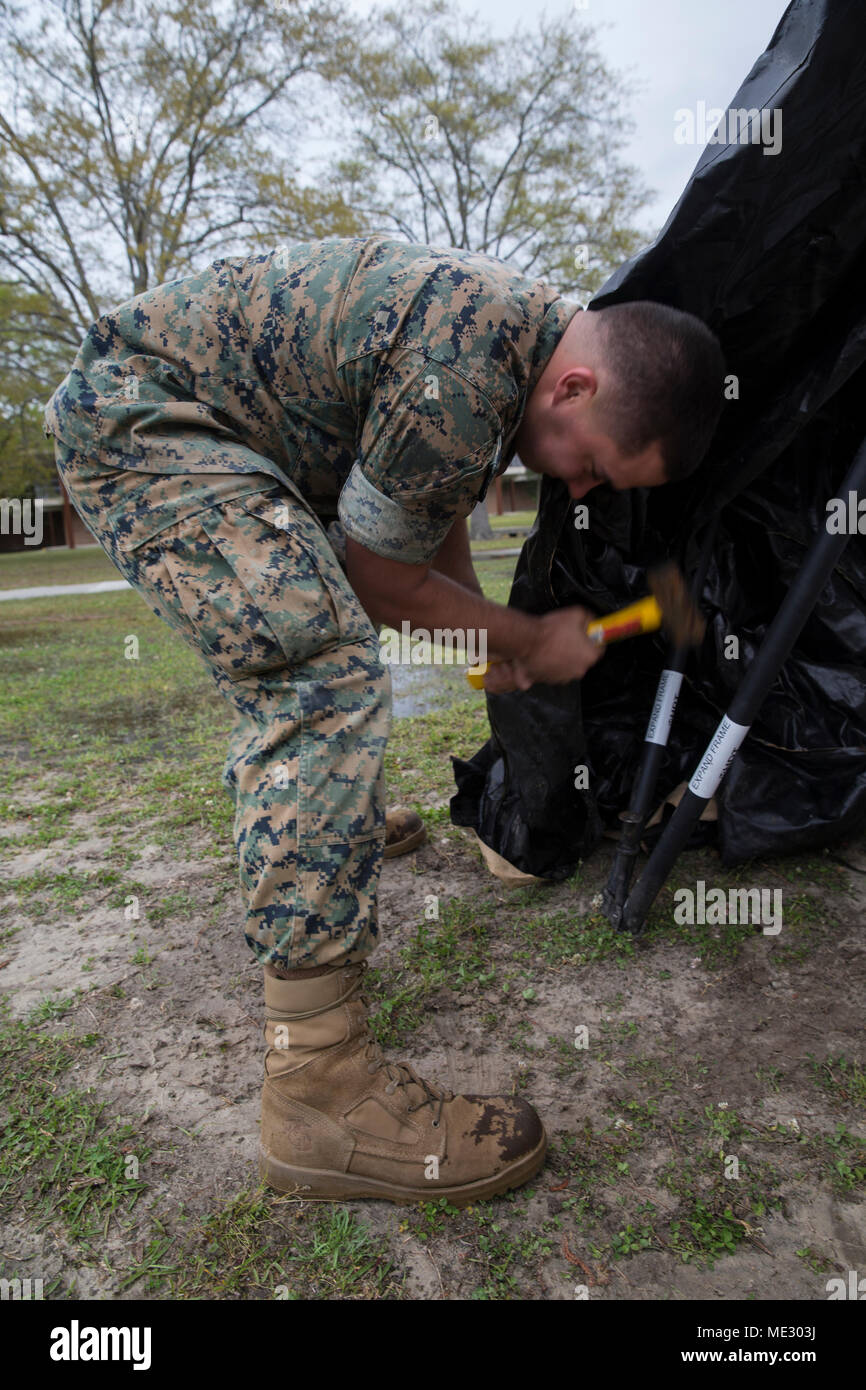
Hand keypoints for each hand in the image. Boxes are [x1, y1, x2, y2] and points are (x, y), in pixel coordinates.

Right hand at [484, 607, 602, 690]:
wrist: (527, 641)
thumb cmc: (550, 630)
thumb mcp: (576, 614)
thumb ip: (589, 618)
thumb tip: (591, 621)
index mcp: (590, 656)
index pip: (600, 648)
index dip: (593, 639)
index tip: (587, 634)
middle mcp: (579, 670)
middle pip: (583, 658)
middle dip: (577, 648)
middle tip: (567, 637)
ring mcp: (564, 677)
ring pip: (568, 665)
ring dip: (563, 656)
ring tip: (553, 644)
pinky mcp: (549, 680)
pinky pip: (553, 671)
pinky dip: (550, 664)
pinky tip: (544, 653)